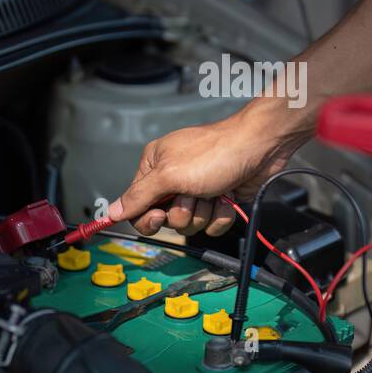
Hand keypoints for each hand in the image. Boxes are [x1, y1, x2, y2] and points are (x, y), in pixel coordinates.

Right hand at [108, 102, 311, 236]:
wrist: (260, 148)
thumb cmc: (215, 152)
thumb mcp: (170, 175)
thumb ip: (139, 196)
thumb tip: (111, 212)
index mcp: (154, 167)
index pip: (137, 206)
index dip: (148, 217)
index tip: (159, 215)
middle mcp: (173, 179)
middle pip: (165, 219)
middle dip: (183, 212)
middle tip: (194, 194)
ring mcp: (197, 190)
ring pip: (190, 224)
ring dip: (204, 212)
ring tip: (214, 191)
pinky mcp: (217, 200)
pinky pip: (211, 225)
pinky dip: (221, 214)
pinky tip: (227, 196)